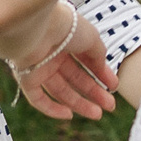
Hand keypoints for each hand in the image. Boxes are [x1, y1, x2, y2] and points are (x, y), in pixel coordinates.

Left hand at [14, 3, 120, 121]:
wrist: (38, 24)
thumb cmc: (67, 26)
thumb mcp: (92, 39)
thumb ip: (99, 56)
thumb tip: (103, 71)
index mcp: (67, 40)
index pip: (85, 62)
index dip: (101, 75)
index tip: (114, 86)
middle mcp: (52, 54)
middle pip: (75, 78)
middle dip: (93, 92)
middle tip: (110, 106)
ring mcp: (38, 67)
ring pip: (60, 91)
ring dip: (79, 104)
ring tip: (98, 114)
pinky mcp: (26, 78)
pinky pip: (38, 98)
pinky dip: (52, 109)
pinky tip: (69, 115)